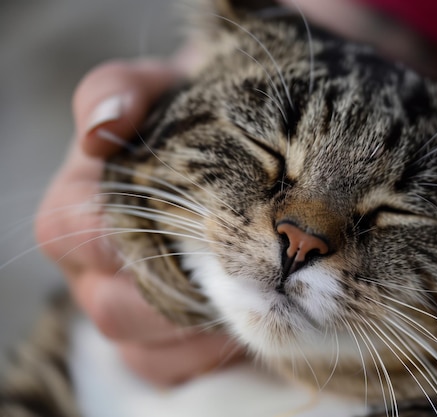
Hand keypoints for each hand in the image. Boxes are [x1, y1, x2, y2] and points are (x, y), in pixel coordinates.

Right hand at [35, 50, 242, 385]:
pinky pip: (166, 369)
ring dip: (200, 331)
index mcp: (78, 205)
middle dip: (179, 296)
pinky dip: (206, 355)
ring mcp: (121, 310)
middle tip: (247, 275)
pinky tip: (248, 326)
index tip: (197, 226)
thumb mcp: (164, 90)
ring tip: (257, 302)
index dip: (130, 235)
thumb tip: (102, 126)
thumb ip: (123, 89)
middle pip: (113, 305)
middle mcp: (90, 267)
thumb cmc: (195, 122)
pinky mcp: (153, 344)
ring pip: (141, 347)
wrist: (239, 154)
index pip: (77, 233)